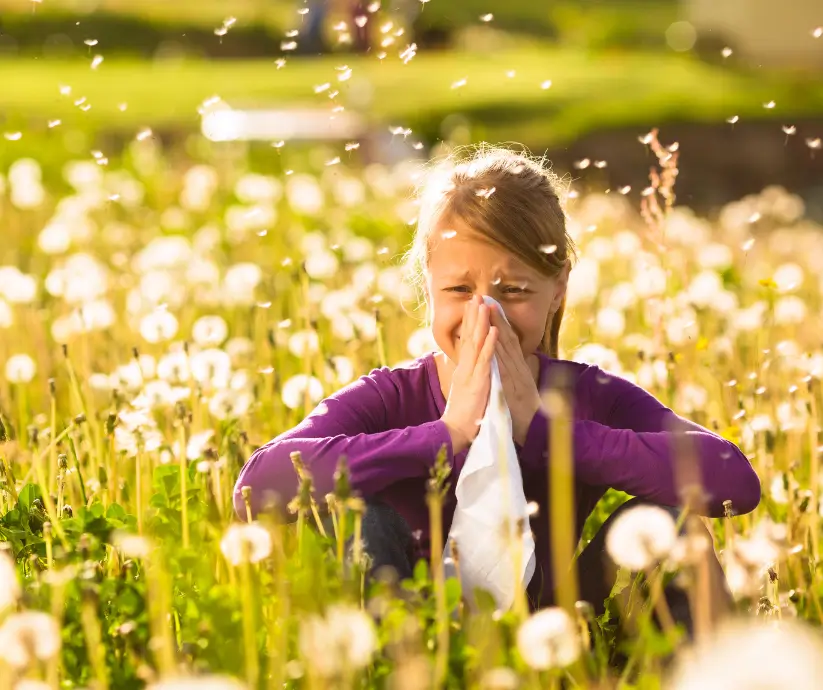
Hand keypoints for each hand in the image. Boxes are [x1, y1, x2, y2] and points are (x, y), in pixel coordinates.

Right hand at [441, 295, 498, 454]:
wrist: (455, 432)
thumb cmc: (462, 415)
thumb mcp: (465, 391)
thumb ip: (466, 376)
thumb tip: (468, 366)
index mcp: (463, 369)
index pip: (466, 341)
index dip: (470, 323)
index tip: (472, 306)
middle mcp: (465, 368)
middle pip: (469, 337)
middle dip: (473, 315)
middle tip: (476, 296)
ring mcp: (471, 373)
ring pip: (476, 343)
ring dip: (480, 323)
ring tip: (484, 305)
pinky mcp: (478, 382)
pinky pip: (485, 360)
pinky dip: (489, 344)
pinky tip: (493, 330)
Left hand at [489, 304, 540, 446]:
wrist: (535, 431)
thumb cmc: (524, 412)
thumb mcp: (517, 389)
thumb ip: (512, 374)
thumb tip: (507, 363)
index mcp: (517, 368)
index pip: (507, 341)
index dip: (498, 322)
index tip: (489, 306)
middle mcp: (518, 368)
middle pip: (506, 338)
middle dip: (496, 318)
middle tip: (486, 297)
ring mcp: (517, 376)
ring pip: (506, 348)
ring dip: (497, 327)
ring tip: (488, 309)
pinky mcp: (513, 387)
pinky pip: (505, 367)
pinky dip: (499, 352)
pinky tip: (494, 338)